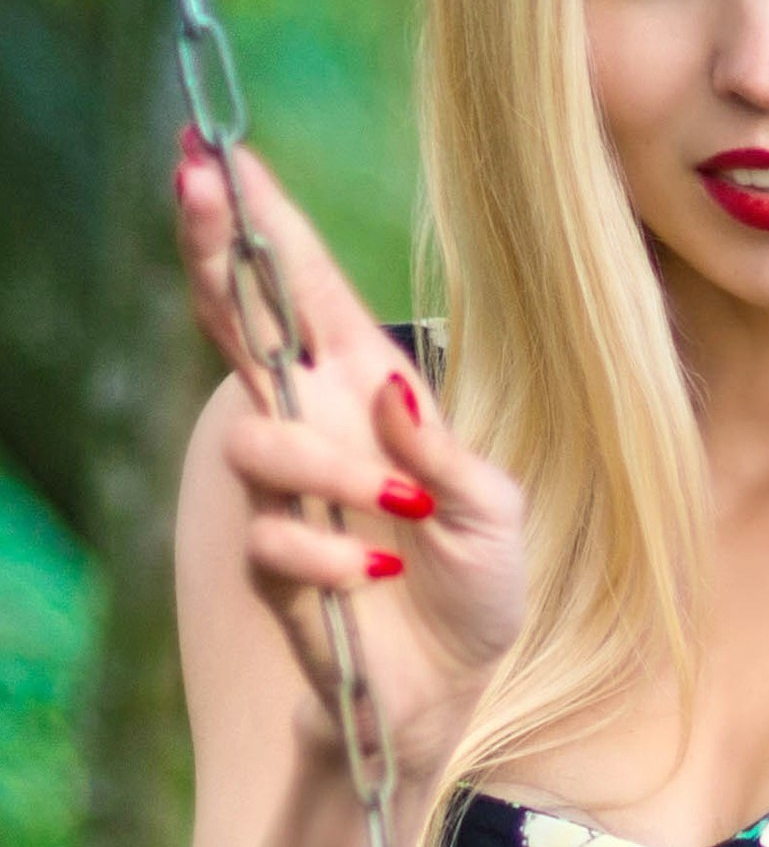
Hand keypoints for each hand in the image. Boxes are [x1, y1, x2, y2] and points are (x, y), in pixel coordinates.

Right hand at [174, 132, 525, 781]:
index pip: (305, 291)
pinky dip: (331, 553)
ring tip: (399, 516)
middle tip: (198, 179)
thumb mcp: (493, 511)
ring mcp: (288, 492)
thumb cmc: (475, 590)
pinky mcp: (273, 562)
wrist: (447, 694)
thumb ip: (444, 450)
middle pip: (241, 321)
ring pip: (253, 436)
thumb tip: (389, 386)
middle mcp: (318, 427)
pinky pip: (275, 536)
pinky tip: (373, 574)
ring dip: (326, 469)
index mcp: (370, 392)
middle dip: (219, 249)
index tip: (219, 152)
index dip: (264, 222)